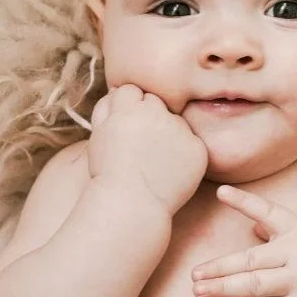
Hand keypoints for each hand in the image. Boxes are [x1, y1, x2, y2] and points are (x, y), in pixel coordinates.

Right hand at [88, 84, 206, 213]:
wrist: (131, 206)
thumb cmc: (109, 173)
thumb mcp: (98, 136)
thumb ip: (105, 108)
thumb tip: (118, 90)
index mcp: (127, 108)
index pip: (131, 91)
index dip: (126, 109)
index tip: (125, 129)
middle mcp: (155, 113)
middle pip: (155, 101)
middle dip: (148, 116)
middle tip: (141, 145)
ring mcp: (179, 130)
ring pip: (176, 121)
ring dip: (169, 133)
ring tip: (155, 160)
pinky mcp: (197, 148)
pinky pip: (192, 142)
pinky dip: (184, 153)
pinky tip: (170, 169)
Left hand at [191, 185, 296, 296]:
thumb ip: (285, 229)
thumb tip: (255, 227)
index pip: (268, 211)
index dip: (243, 202)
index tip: (221, 192)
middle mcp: (295, 254)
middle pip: (250, 258)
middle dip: (220, 265)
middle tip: (194, 272)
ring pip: (254, 285)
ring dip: (224, 288)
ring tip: (199, 292)